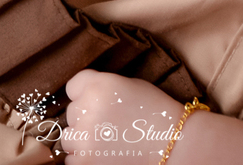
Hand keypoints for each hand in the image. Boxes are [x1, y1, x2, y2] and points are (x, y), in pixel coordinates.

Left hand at [60, 70, 182, 164]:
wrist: (173, 143)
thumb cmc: (156, 112)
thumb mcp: (130, 86)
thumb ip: (103, 86)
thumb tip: (84, 95)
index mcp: (99, 85)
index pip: (73, 86)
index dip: (83, 94)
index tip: (93, 102)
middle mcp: (88, 108)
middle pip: (72, 112)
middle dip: (85, 118)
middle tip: (107, 124)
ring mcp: (85, 137)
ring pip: (69, 137)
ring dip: (82, 140)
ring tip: (105, 141)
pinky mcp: (86, 161)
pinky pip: (72, 159)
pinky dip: (84, 159)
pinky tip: (104, 155)